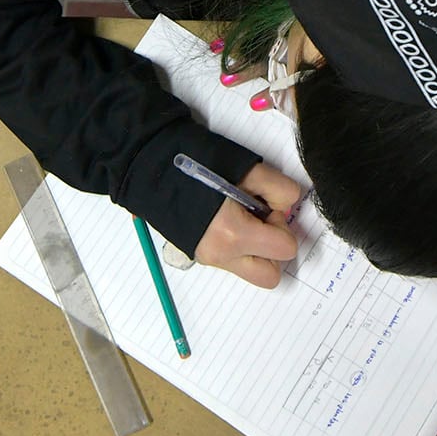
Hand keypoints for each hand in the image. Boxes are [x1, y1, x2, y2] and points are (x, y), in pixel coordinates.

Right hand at [193, 163, 302, 287]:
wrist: (150, 164)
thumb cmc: (195, 159)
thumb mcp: (248, 167)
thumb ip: (279, 188)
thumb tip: (286, 206)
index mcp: (232, 233)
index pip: (286, 248)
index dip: (283, 225)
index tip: (266, 206)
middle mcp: (220, 254)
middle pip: (270, 276)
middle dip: (274, 249)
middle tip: (261, 220)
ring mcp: (207, 258)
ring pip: (251, 272)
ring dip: (257, 250)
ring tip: (243, 218)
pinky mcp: (199, 255)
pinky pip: (233, 261)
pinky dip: (240, 245)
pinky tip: (227, 219)